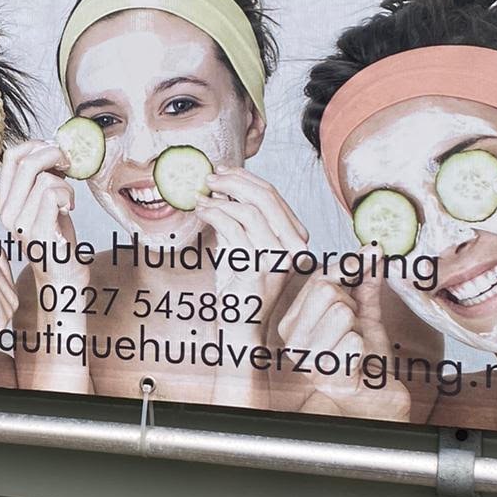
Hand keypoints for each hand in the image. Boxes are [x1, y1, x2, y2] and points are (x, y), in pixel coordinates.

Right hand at [0, 139, 82, 285]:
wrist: (62, 275)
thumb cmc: (56, 237)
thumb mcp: (42, 202)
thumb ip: (40, 178)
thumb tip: (52, 148)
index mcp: (4, 201)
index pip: (12, 157)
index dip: (37, 146)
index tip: (56, 152)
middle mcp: (6, 213)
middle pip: (26, 162)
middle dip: (54, 155)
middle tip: (69, 165)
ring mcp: (19, 224)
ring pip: (43, 178)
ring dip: (65, 184)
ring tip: (67, 200)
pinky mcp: (37, 232)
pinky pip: (51, 194)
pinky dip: (67, 195)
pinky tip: (69, 210)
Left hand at [195, 167, 308, 323]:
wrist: (240, 326)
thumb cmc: (240, 287)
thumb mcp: (241, 246)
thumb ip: (238, 219)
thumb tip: (223, 187)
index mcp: (295, 239)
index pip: (274, 196)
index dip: (246, 179)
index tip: (222, 171)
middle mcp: (293, 247)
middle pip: (266, 198)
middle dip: (234, 181)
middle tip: (209, 178)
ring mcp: (278, 258)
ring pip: (250, 211)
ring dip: (221, 199)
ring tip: (201, 199)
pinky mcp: (258, 268)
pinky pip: (234, 229)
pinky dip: (214, 214)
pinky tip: (202, 212)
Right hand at [276, 271, 413, 422]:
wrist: (379, 398)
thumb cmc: (367, 360)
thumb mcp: (363, 314)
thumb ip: (364, 282)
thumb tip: (372, 251)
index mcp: (294, 324)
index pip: (318, 279)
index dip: (347, 270)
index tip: (366, 263)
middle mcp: (294, 342)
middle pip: (328, 292)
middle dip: (352, 305)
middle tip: (355, 326)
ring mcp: (309, 361)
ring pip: (342, 313)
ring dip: (359, 327)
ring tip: (357, 345)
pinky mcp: (329, 378)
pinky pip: (353, 340)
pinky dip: (364, 347)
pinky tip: (360, 360)